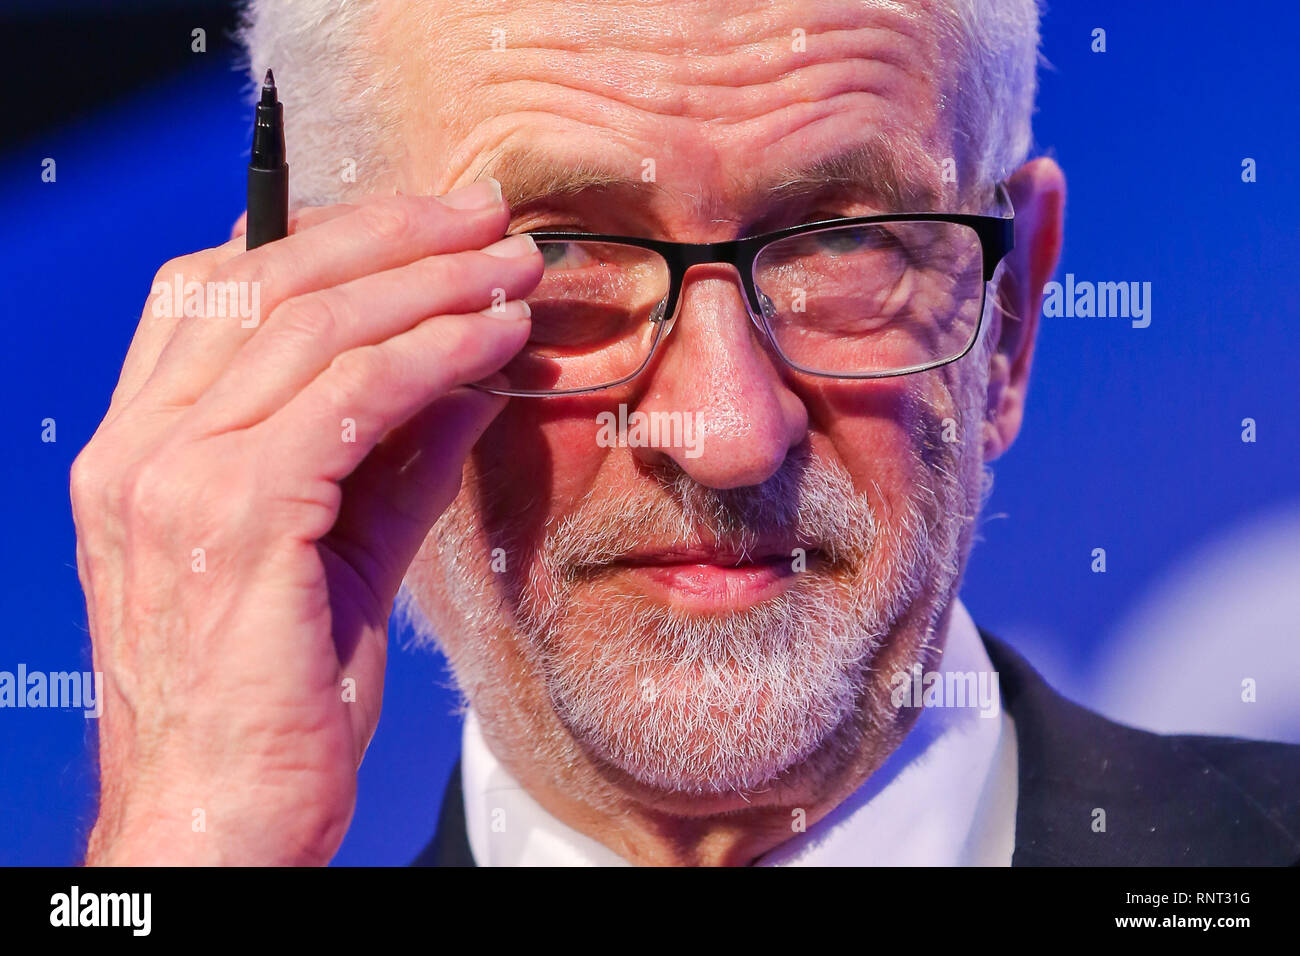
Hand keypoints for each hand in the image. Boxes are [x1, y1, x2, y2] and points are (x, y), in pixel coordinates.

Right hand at [72, 180, 540, 864]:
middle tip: (486, 217)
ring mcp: (170, 477)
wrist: (224, 817)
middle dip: (389, 233)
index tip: (424, 226)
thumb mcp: (338, 548)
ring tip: (513, 271)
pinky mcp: (233, 517)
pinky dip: (433, 353)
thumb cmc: (278, 693)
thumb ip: (391, 453)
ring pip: (311, 324)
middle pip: (263, 279)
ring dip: (429, 283)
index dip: (324, 237)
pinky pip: (350, 396)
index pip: (217, 289)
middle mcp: (136, 446)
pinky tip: (497, 340)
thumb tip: (466, 368)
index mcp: (139, 445)